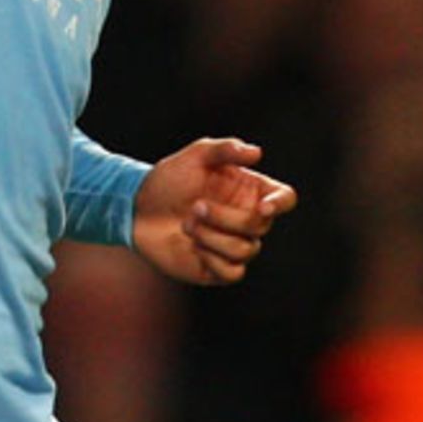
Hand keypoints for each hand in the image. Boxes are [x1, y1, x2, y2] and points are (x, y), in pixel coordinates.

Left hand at [131, 137, 296, 286]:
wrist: (138, 209)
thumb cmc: (169, 179)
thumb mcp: (195, 156)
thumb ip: (224, 149)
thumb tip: (256, 153)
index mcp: (249, 191)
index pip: (284, 198)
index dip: (280, 204)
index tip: (262, 206)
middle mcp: (247, 219)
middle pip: (261, 226)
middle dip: (226, 217)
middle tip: (195, 206)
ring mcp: (234, 245)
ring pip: (246, 250)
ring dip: (212, 236)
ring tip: (186, 224)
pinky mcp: (218, 269)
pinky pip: (233, 272)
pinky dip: (212, 259)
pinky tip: (192, 246)